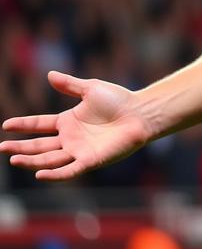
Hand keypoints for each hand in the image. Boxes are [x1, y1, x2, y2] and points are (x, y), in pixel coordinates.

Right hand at [1, 71, 151, 180]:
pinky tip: (39, 174)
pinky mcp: (91, 160)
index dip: (23, 125)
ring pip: (50, 159)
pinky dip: (55, 174)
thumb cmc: (120, 100)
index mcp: (69, 121)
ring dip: (32, 161)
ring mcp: (79, 150)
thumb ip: (70, 85)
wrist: (141, 112)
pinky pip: (70, 170)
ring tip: (13, 159)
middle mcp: (71, 138)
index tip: (6, 125)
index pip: (40, 125)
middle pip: (40, 146)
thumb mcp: (90, 89)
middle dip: (21, 147)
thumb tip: (49, 74)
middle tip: (2, 147)